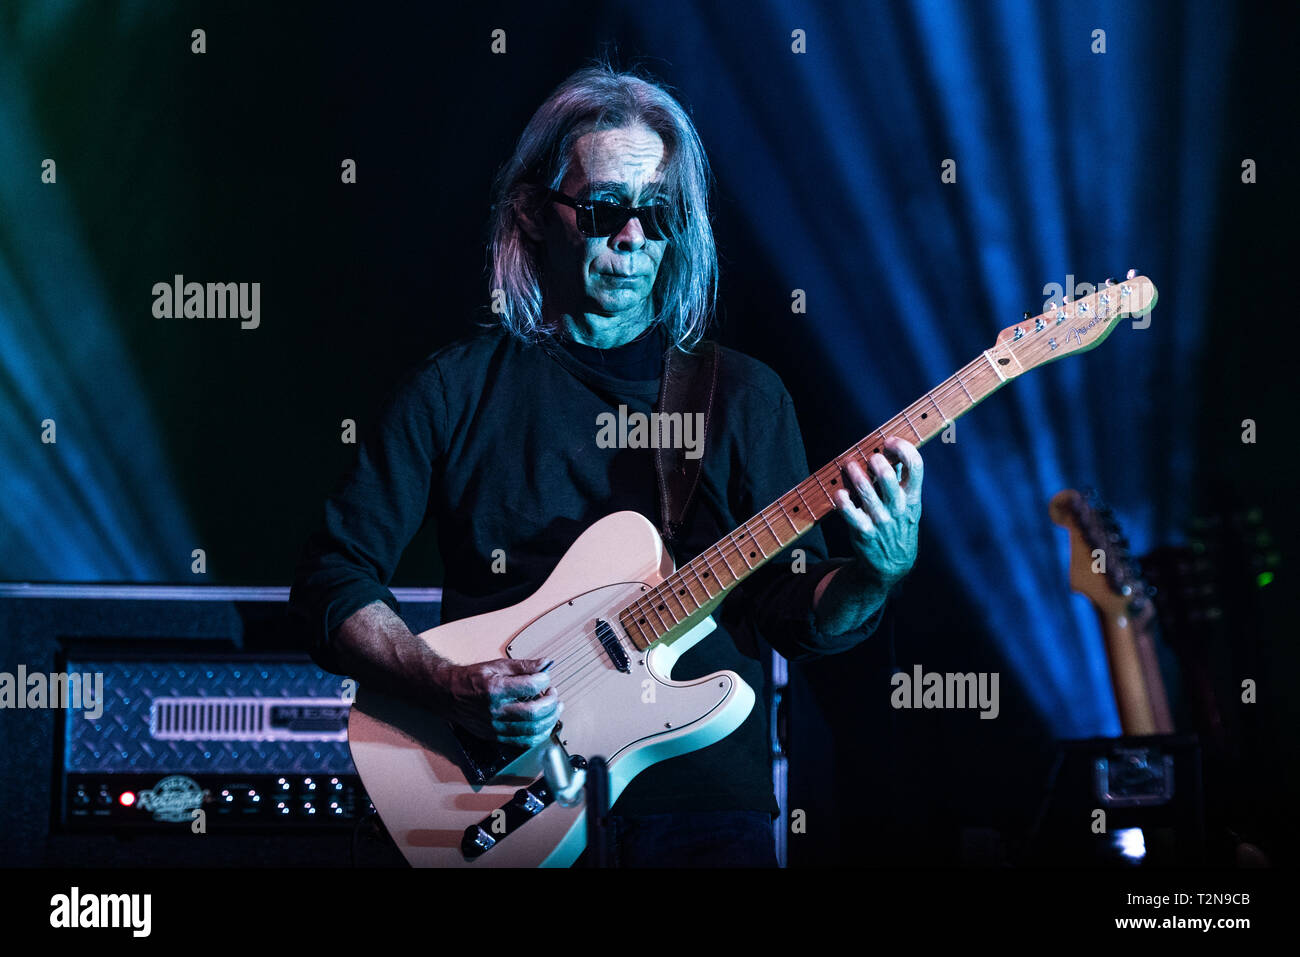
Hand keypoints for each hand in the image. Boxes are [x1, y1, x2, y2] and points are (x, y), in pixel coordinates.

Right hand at [433, 657, 561, 747]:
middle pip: (535, 712)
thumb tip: (545, 665)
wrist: (449, 695)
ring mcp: (496, 727)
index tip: (546, 677)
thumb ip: (523, 666)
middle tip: (552, 693)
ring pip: (533, 730)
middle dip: (551, 702)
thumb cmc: (471, 679)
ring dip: (550, 719)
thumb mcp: (497, 666)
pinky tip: (544, 724)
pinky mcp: (496, 737)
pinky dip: (539, 734)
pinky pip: (524, 742)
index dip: (544, 680)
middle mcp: (495, 711)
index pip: (530, 686)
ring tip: (553, 708)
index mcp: (495, 690)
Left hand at [831, 436, 921, 585]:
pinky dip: (842, 500)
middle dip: (874, 460)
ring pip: (864, 489)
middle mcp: (898, 508)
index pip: (915, 465)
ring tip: (848, 465)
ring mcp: (880, 520)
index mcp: (913, 497)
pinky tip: (839, 492)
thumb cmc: (898, 526)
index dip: (902, 448)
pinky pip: (849, 512)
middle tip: (868, 456)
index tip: (889, 442)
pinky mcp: (863, 532)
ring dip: (853, 473)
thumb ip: (901, 479)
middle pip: (887, 476)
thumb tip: (891, 449)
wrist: (892, 565)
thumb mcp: (909, 505)